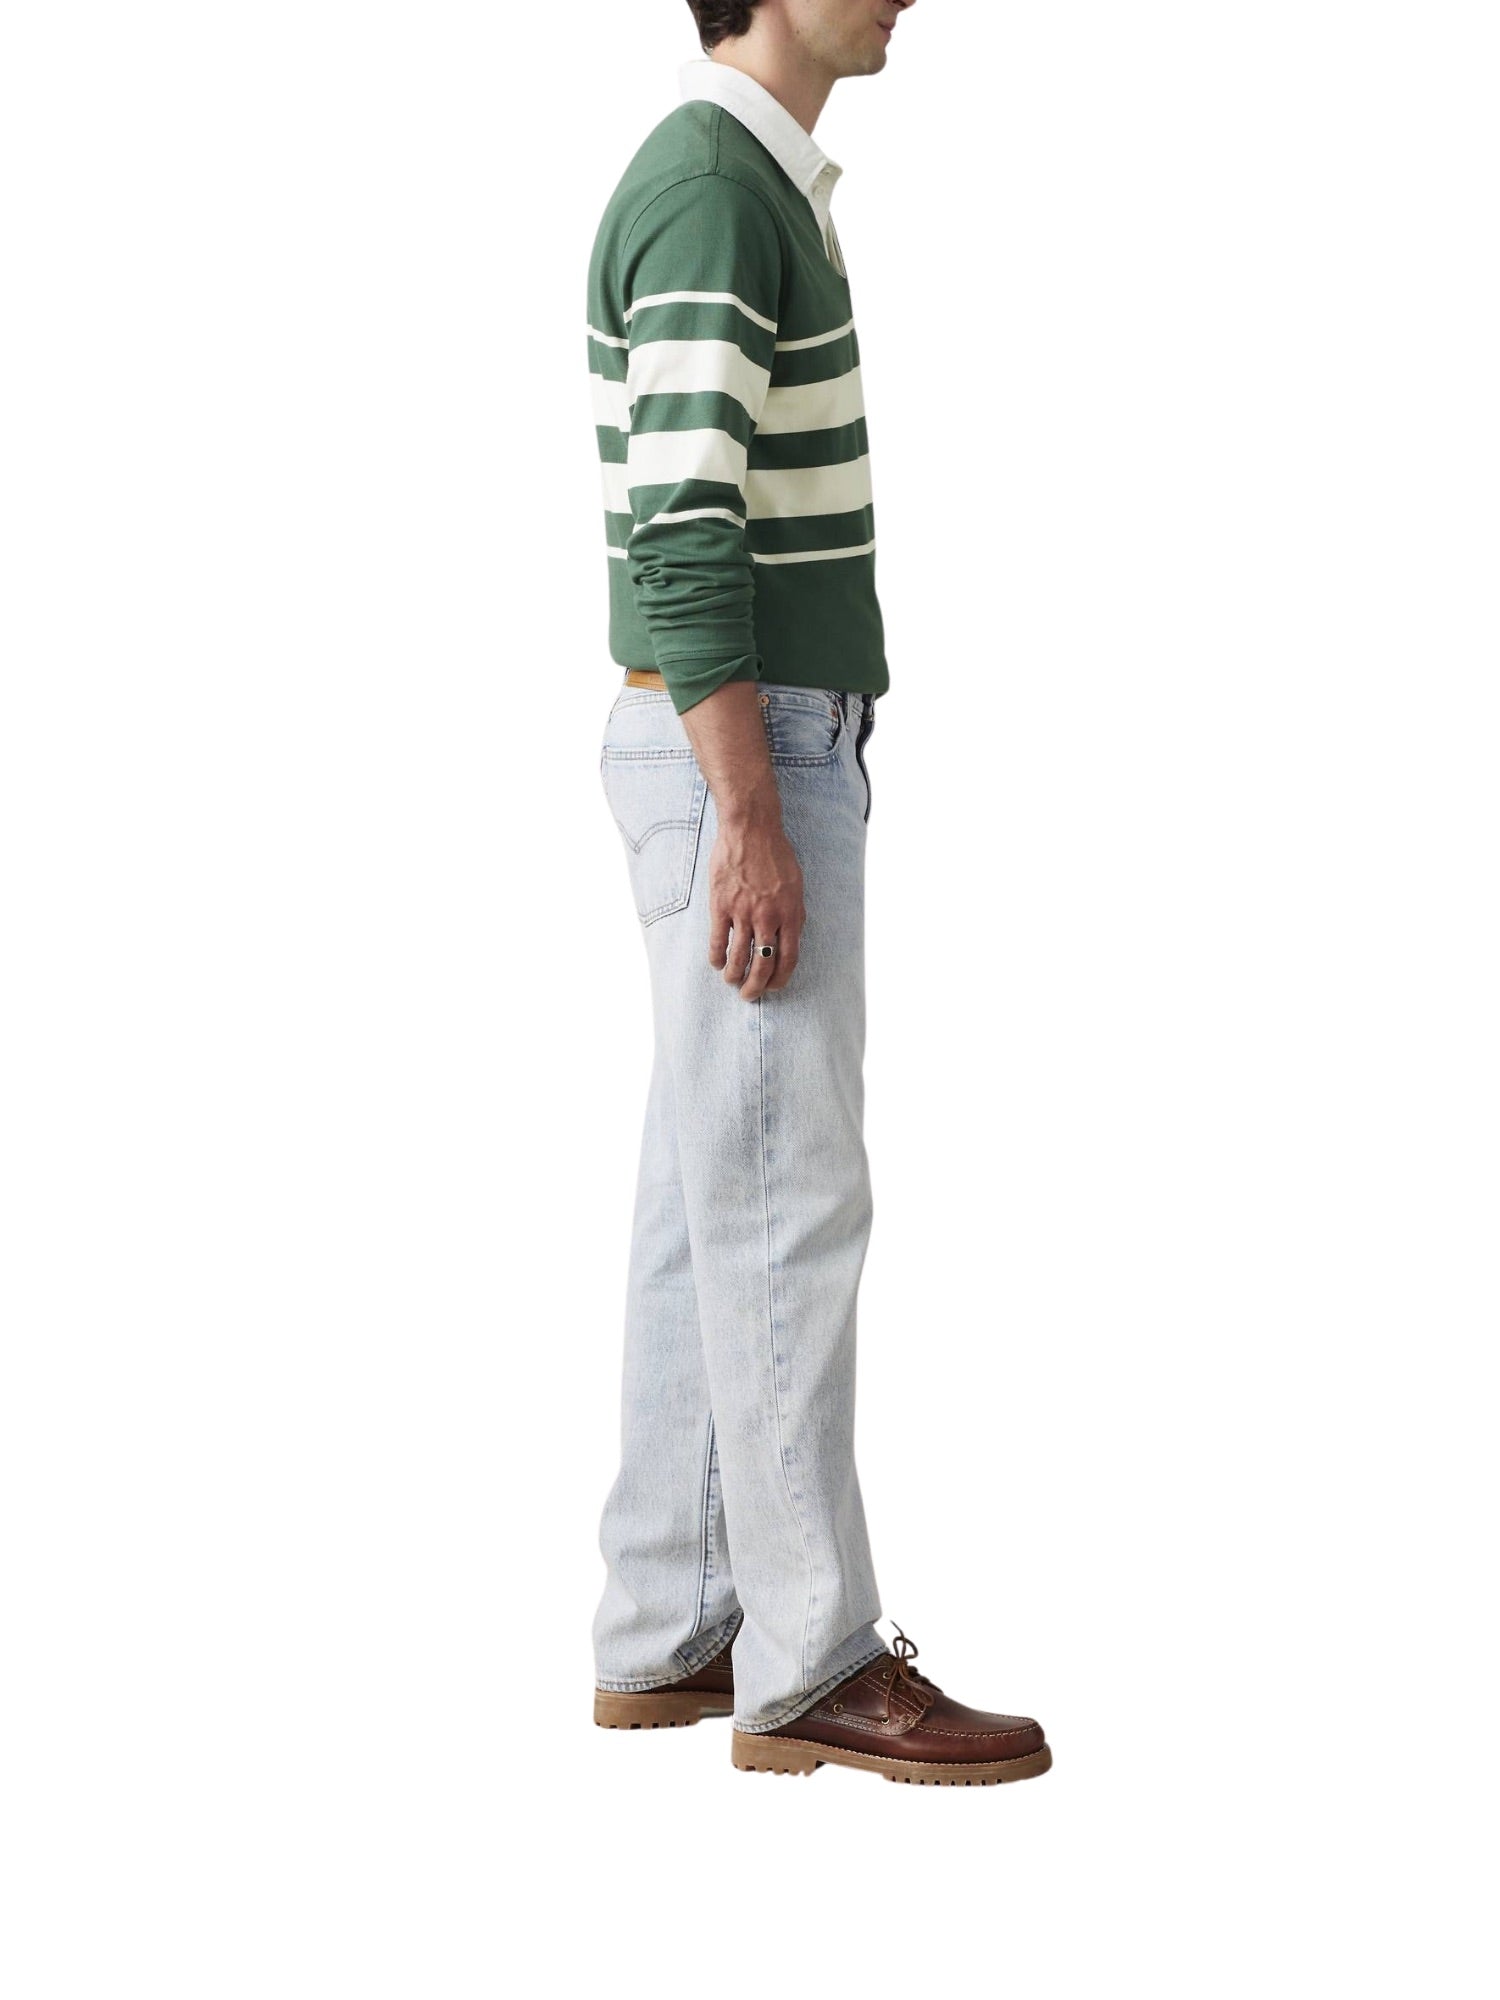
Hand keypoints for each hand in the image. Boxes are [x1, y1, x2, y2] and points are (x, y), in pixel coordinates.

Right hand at [707, 812, 805, 997]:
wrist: (751, 830)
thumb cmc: (776, 855)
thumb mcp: (796, 886)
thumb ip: (793, 913)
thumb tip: (790, 938)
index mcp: (791, 914)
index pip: (789, 959)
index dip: (780, 979)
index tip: (774, 987)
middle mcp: (768, 918)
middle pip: (763, 965)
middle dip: (756, 986)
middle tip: (750, 995)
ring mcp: (743, 913)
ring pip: (738, 958)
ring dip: (734, 976)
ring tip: (731, 982)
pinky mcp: (721, 906)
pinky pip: (718, 941)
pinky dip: (716, 958)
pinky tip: (716, 963)